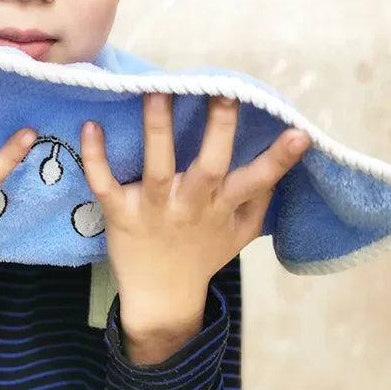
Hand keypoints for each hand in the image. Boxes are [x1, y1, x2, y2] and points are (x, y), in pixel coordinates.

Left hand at [80, 94, 311, 332]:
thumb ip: (259, 200)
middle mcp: (190, 205)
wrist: (161, 298)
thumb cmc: (202, 256)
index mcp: (221, 207)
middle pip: (208, 166)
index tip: (300, 133)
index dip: (279, 159)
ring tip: (156, 91)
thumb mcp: (240, 234)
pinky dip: (95, 156)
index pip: (256, 180)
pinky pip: (104, 183)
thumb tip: (281, 163)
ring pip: (157, 167)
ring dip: (157, 129)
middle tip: (222, 91)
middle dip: (218, 129)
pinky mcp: (119, 213)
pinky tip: (91, 126)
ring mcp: (153, 209)